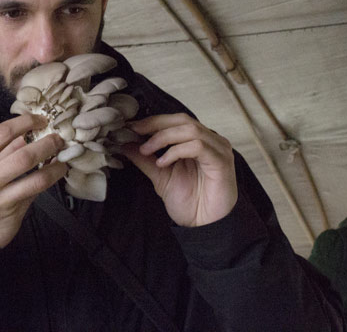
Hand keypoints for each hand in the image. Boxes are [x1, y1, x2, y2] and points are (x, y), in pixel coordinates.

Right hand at [0, 113, 66, 247]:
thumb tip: (25, 134)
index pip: (2, 133)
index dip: (25, 122)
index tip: (39, 119)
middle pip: (24, 156)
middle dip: (47, 144)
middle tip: (58, 139)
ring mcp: (1, 199)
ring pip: (37, 179)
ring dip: (56, 167)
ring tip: (63, 160)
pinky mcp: (14, 214)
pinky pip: (35, 194)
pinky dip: (47, 182)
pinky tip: (53, 175)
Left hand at [120, 113, 236, 226]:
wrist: (205, 227)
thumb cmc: (189, 202)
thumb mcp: (160, 176)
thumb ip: (145, 159)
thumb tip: (124, 143)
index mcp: (197, 141)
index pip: (174, 120)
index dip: (152, 121)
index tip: (130, 127)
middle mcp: (210, 141)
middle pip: (181, 119)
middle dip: (155, 125)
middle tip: (134, 133)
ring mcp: (218, 149)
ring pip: (190, 129)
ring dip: (163, 137)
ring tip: (146, 151)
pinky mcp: (222, 161)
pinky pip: (198, 146)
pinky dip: (176, 151)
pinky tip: (162, 163)